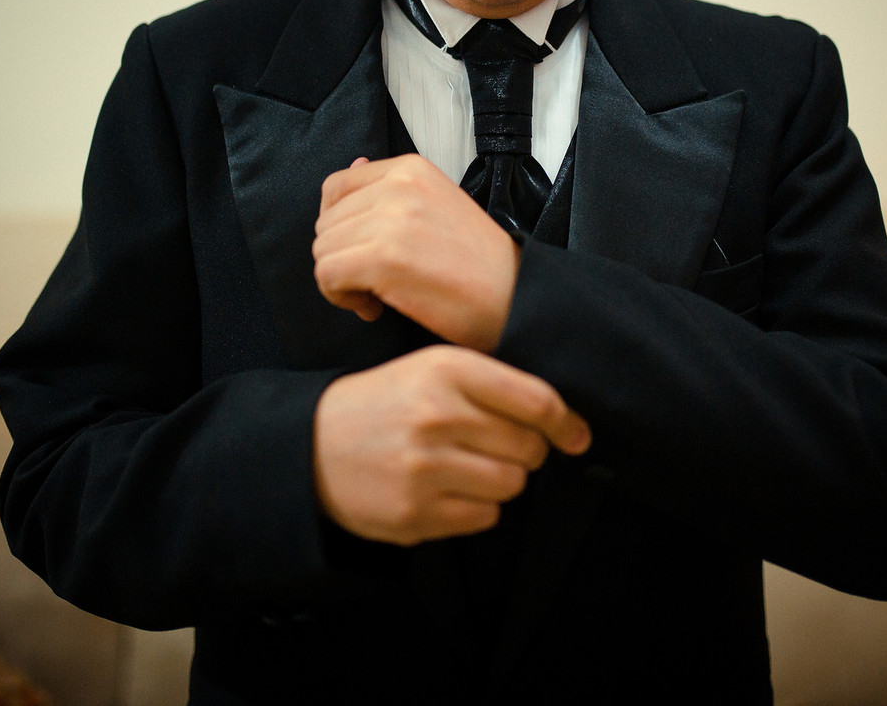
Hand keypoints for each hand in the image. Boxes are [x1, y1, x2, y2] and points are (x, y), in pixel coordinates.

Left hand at [313, 154, 521, 351]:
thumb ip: (390, 189)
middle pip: (326, 224)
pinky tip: (375, 308)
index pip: (336, 188)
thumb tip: (352, 164)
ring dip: (342, 282)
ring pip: (323, 251)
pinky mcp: (384, 257)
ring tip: (378, 297)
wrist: (514, 297)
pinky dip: (343, 298)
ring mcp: (391, 219)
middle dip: (342, 258)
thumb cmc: (479, 265)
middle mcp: (398, 186)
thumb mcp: (437, 206)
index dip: (339, 227)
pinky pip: (328, 276)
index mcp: (410, 169)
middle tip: (376, 283)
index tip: (362, 252)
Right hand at [313, 345, 590, 545]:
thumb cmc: (387, 404)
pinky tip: (446, 490)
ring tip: (465, 468)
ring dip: (501, 481)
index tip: (575, 436)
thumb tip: (570, 428)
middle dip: (524, 451)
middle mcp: (436, 415)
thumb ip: (497, 387)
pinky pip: (484, 517)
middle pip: (528, 447)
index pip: (536, 401)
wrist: (311, 445)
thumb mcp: (433, 370)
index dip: (565, 423)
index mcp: (445, 370)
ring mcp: (424, 467)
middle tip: (493, 447)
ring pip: (512, 485)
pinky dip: (476, 508)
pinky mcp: (414, 513)